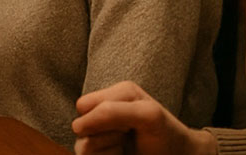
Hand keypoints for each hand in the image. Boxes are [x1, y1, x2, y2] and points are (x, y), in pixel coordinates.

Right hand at [72, 81, 216, 154]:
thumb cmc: (167, 135)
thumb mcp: (147, 115)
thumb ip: (112, 111)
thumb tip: (79, 125)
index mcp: (114, 96)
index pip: (84, 106)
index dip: (101, 117)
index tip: (127, 123)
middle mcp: (102, 115)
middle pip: (79, 126)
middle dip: (103, 134)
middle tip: (127, 134)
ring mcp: (100, 136)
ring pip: (82, 146)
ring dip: (107, 150)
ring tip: (125, 147)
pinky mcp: (101, 151)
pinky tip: (121, 154)